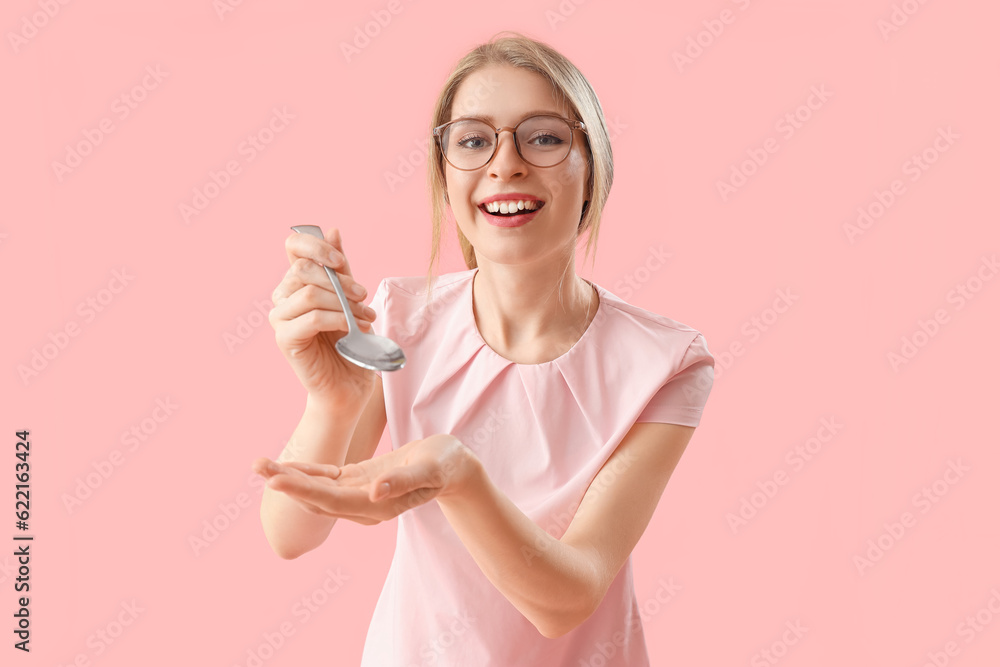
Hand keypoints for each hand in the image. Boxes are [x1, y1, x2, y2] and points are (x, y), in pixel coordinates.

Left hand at [250, 434, 479, 525]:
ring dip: (288, 479)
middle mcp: (362, 505)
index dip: (301, 490)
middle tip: (257, 466)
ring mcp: (358, 494)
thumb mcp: (430, 469)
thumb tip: (375, 492)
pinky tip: (285, 466)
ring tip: (259, 464)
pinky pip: (325, 479)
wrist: (453, 468)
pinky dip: (304, 472)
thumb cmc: (445, 466)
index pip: (331, 500)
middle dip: (285, 484)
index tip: (275, 480)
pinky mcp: (358, 481)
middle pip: (315, 497)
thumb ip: (403, 482)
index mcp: (376, 507)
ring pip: (315, 489)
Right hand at [269, 226, 378, 408]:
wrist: (350, 385)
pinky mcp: (285, 340)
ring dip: (343, 302)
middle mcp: (283, 297)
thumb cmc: (351, 342)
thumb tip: (333, 231)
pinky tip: (353, 328)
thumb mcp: (350, 297)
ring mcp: (280, 318)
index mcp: (297, 282)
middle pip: (302, 268)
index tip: (340, 261)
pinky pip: (311, 318)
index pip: (293, 246)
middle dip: (339, 281)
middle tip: (363, 297)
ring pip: (308, 293)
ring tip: (365, 317)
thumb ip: (340, 268)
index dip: (315, 245)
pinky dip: (337, 319)